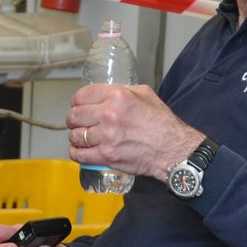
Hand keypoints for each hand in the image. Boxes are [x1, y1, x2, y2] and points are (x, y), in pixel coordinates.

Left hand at [65, 84, 202, 180]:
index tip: (78, 105)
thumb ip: (124, 90)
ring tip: (81, 138)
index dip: (77, 101)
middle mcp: (109, 115)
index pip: (82, 95)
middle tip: (78, 122)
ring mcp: (106, 137)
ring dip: (76, 137)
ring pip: (75, 136)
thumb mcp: (145, 94)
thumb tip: (107, 92)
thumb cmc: (162, 123)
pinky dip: (76, 153)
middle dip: (74, 119)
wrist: (173, 150)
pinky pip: (79, 155)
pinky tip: (80, 150)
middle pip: (74, 116)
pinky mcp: (106, 156)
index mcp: (117, 96)